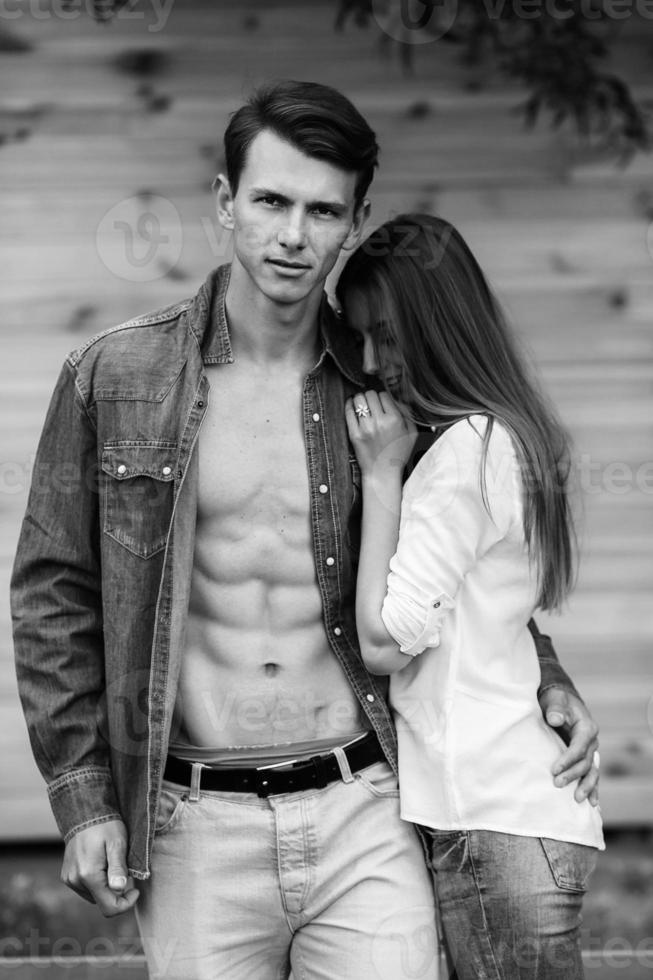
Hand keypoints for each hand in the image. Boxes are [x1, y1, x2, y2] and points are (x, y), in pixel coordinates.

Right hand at [61, 819, 138, 916]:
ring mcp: (69, 880)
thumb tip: (119, 889)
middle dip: (117, 893)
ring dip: (106, 888)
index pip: (109, 907)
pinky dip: (97, 883)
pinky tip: (101, 865)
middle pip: (102, 902)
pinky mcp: (67, 876)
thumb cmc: (105, 826)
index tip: (136, 890)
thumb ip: (118, 868)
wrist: (84, 812)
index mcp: (88, 875)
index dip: (126, 904)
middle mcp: (75, 881)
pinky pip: (86, 889)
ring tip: (112, 865)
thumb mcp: (117, 843)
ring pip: (94, 897)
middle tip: (126, 872)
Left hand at [345, 390, 416, 477]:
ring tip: (362, 403)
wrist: (383, 472)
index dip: (383, 397)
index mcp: (394, 420)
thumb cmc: (398, 453)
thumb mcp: (411, 433)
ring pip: (358, 400)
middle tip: (371, 401)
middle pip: (370, 394)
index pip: (384, 395)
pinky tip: (351, 404)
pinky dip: (349, 405)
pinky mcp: (354, 434)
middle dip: (371, 396)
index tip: (381, 401)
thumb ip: (407, 413)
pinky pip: (348, 412)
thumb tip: (397, 398)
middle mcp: (379, 422)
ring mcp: (365, 428)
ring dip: (360, 399)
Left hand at [539, 687, 599, 805]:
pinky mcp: (585, 757)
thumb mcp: (555, 699)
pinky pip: (591, 774)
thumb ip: (556, 709)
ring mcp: (590, 751)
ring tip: (578, 799)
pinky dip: (593, 787)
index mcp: (587, 728)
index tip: (554, 770)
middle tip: (557, 784)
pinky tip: (593, 802)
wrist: (561, 701)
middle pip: (585, 762)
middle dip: (572, 775)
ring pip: (591, 771)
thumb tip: (555, 719)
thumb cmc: (557, 700)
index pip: (579, 748)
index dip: (567, 760)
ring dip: (586, 786)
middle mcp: (592, 741)